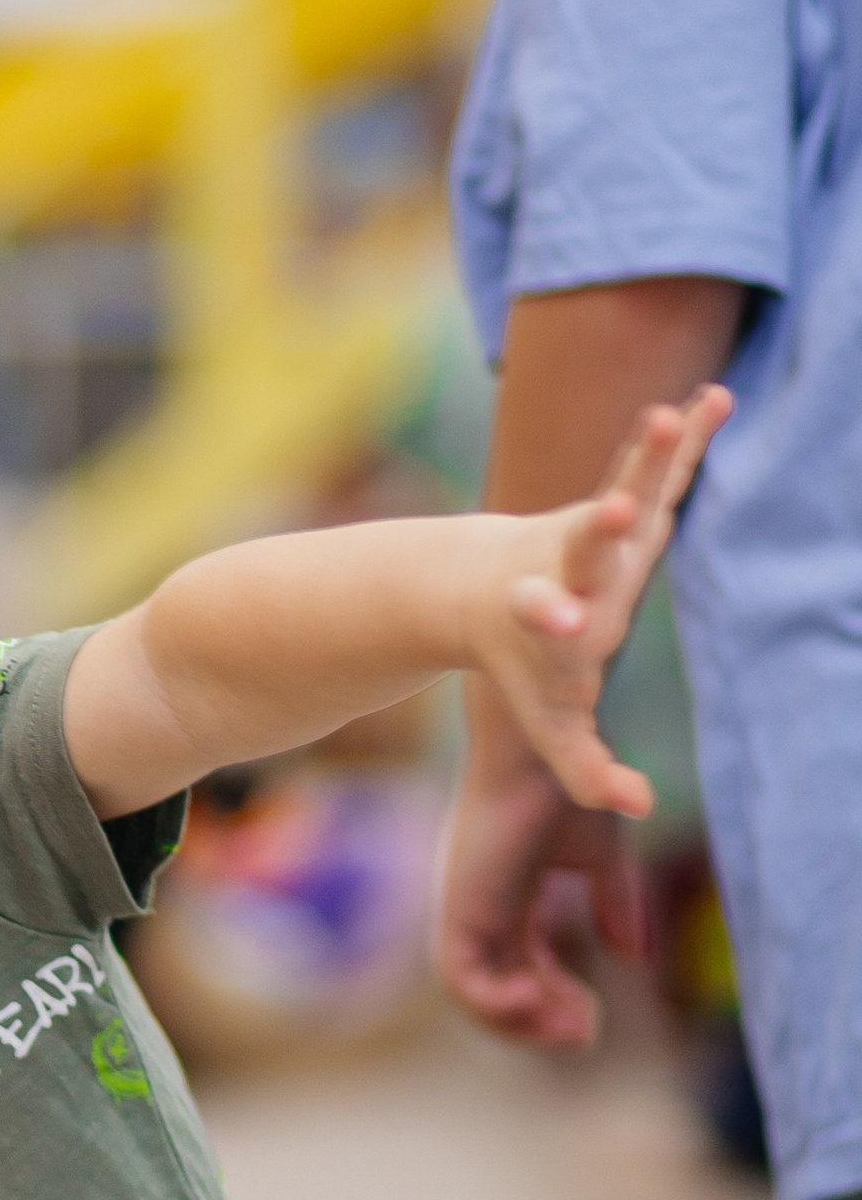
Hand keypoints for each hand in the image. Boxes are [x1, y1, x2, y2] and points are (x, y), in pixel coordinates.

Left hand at [439, 725, 646, 1048]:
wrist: (549, 744)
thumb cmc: (570, 787)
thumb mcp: (601, 858)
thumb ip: (613, 903)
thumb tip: (632, 955)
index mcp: (507, 898)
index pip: (518, 968)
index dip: (552, 1000)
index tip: (592, 1018)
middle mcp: (480, 907)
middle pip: (493, 989)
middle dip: (536, 1023)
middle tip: (583, 1034)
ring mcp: (466, 907)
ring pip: (469, 992)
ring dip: (515, 1022)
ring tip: (568, 1024)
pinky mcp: (461, 905)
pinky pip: (459, 977)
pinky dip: (493, 1003)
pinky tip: (538, 997)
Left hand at [473, 388, 728, 816]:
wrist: (481, 588)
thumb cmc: (528, 669)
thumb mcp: (550, 725)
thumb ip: (586, 769)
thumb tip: (638, 805)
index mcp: (552, 622)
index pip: (551, 621)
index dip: (553, 619)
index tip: (557, 619)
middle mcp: (571, 569)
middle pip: (587, 545)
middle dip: (604, 530)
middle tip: (618, 510)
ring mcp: (598, 531)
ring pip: (626, 486)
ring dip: (649, 455)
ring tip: (670, 415)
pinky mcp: (623, 504)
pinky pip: (661, 466)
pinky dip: (688, 436)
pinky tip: (716, 394)